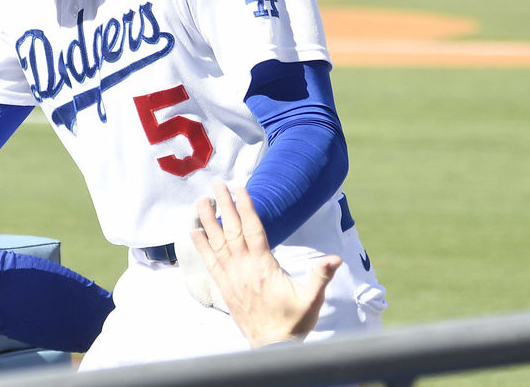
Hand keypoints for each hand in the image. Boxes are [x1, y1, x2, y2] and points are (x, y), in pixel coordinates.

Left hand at [189, 182, 340, 347]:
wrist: (272, 345)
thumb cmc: (294, 321)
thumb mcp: (312, 298)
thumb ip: (321, 276)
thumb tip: (336, 259)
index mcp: (265, 266)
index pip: (253, 229)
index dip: (246, 207)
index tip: (239, 188)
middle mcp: (244, 268)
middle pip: (232, 230)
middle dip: (224, 205)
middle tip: (216, 184)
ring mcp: (232, 277)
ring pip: (217, 242)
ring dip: (208, 220)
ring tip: (200, 201)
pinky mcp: (224, 286)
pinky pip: (210, 262)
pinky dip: (201, 246)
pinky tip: (193, 232)